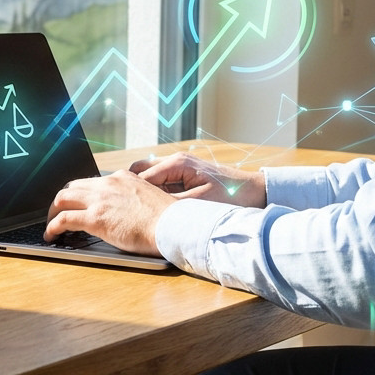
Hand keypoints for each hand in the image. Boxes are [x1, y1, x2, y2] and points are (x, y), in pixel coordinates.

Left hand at [45, 170, 175, 255]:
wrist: (173, 225)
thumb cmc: (168, 219)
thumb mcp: (149, 199)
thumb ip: (133, 199)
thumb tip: (128, 211)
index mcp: (122, 178)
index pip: (93, 181)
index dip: (80, 193)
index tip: (77, 203)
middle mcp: (108, 184)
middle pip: (72, 186)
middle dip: (62, 200)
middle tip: (58, 213)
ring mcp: (100, 200)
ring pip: (62, 198)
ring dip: (52, 211)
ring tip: (51, 225)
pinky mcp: (95, 218)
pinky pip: (63, 219)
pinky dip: (52, 227)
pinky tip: (51, 235)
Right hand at [130, 153, 265, 207]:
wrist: (255, 191)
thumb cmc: (231, 196)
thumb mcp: (199, 204)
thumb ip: (171, 205)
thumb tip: (147, 210)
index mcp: (177, 163)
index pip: (140, 177)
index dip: (129, 194)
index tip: (120, 209)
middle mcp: (175, 162)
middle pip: (139, 172)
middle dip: (130, 190)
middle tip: (125, 211)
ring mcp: (179, 168)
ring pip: (148, 178)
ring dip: (142, 193)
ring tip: (137, 213)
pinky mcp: (184, 177)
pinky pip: (160, 184)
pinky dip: (153, 195)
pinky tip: (154, 211)